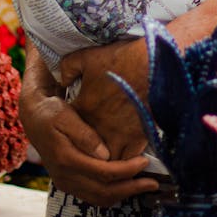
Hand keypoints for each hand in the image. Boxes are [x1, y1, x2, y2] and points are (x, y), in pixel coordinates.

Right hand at [19, 43, 158, 206]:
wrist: (32, 117)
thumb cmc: (52, 112)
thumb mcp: (66, 116)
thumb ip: (85, 135)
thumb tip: (105, 155)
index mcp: (66, 159)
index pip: (104, 173)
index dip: (127, 171)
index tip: (145, 161)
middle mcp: (65, 177)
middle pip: (104, 193)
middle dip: (131, 189)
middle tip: (153, 183)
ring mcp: (65, 183)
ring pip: (99, 199)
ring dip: (123, 194)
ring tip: (144, 186)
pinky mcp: (68, 183)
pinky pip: (93, 196)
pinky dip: (112, 194)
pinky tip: (126, 185)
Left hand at [59, 38, 150, 161]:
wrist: (154, 64)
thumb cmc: (122, 58)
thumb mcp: (88, 56)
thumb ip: (68, 67)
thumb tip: (62, 79)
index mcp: (84, 108)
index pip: (70, 126)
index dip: (72, 126)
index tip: (77, 122)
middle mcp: (98, 126)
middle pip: (87, 148)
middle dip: (87, 148)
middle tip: (91, 143)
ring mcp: (118, 135)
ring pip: (107, 158)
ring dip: (106, 157)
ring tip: (108, 152)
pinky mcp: (137, 138)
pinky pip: (128, 159)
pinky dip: (126, 160)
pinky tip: (127, 155)